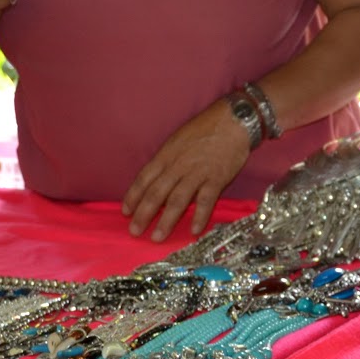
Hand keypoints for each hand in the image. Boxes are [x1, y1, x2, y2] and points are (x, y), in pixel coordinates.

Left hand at [123, 100, 250, 241]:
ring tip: (157, 237)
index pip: (144, 179)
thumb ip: (167, 160)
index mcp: (166, 155)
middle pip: (156, 193)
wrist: (233, 121)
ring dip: (166, 221)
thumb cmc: (205, 128)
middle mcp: (178, 166)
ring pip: (177, 200)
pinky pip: (206, 201)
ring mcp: (197, 173)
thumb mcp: (178, 139)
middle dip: (143, 214)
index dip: (133, 196)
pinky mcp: (216, 179)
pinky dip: (199, 216)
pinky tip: (194, 230)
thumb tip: (157, 180)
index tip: (126, 211)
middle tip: (135, 231)